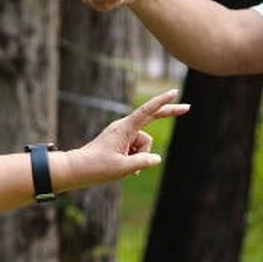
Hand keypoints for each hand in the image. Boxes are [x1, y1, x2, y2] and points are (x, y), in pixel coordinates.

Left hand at [66, 89, 187, 187]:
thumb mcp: (124, 168)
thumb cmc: (96, 167)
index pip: (147, 112)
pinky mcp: (119, 142)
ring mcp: (121, 134)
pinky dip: (134, 159)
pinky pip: (136, 150)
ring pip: (144, 144)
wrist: (75, 169)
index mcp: (124, 129)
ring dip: (140, 157)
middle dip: (168, 113)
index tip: (174, 92)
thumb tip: (155, 158)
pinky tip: (124, 168)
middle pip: (150, 118)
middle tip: (187, 107)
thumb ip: (143, 162)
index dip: (162, 102)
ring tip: (122, 165)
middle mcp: (123, 128)